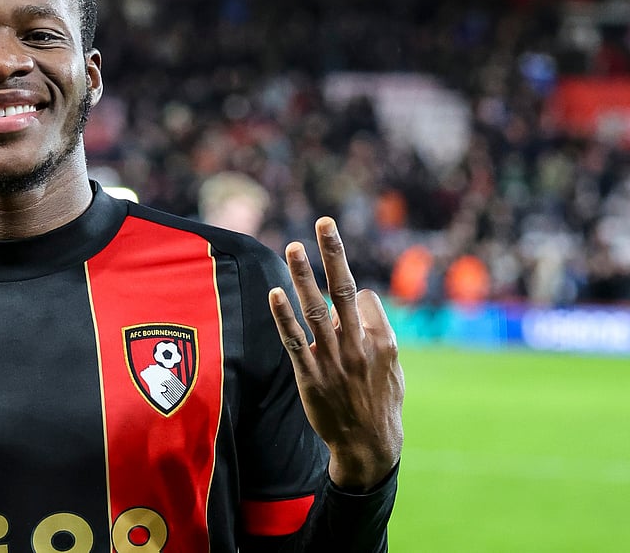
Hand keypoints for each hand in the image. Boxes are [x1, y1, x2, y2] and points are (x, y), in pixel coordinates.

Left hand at [269, 216, 403, 490]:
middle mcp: (357, 346)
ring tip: (294, 247)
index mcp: (380, 340)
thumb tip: (359, 295)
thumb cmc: (379, 400)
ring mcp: (332, 360)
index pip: (360, 298)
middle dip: (333, 254)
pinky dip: (284, 317)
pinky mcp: (310, 376)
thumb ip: (377, 328)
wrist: (368, 445)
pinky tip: (275, 294)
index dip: (348, 285)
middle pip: (342, 291)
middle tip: (324, 222)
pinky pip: (295, 341)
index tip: (341, 281)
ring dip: (304, 277)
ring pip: (316, 310)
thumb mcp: (392, 363)